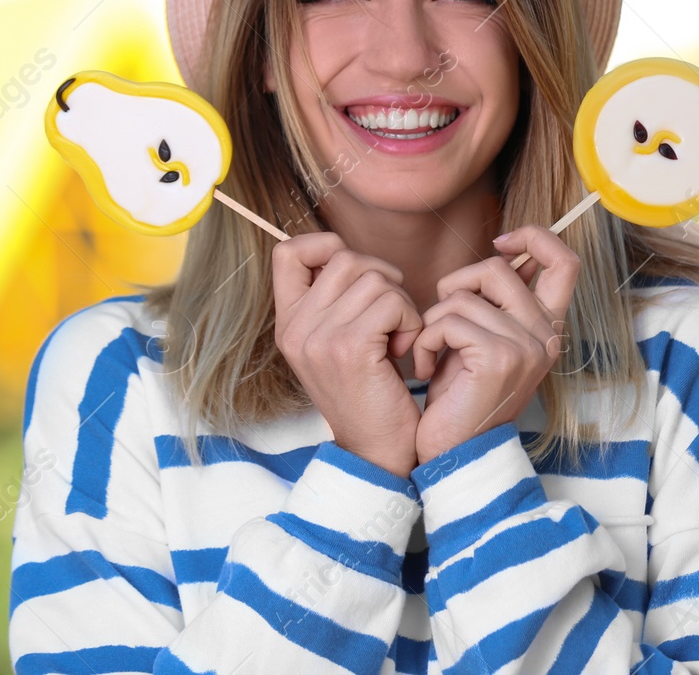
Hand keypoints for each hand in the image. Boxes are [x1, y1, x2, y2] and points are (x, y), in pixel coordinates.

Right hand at [272, 232, 424, 477]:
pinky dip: (411, 321)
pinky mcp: (351, 348)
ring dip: (401, 304)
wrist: (377, 452)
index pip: (287, 253)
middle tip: (391, 316)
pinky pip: (392, 302)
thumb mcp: (335, 344)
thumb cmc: (368, 392)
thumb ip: (332, 301)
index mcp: (287, 324)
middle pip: (345, 259)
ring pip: (375, 279)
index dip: (325, 246)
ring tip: (397, 338)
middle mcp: (295, 329)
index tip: (355, 274)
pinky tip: (404, 350)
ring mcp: (319, 338)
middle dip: (381, 278)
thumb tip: (343, 252)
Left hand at [411, 225, 580, 464]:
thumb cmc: (460, 394)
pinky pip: (448, 320)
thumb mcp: (483, 338)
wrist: (454, 453)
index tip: (500, 243)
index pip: (564, 261)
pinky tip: (423, 366)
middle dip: (455, 284)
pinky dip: (424, 340)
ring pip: (462, 296)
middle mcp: (545, 335)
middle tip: (440, 319)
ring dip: (432, 321)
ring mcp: (526, 346)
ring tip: (429, 352)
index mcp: (547, 327)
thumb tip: (504, 250)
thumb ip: (496, 300)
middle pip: (497, 268)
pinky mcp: (499, 358)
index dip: (534, 237)